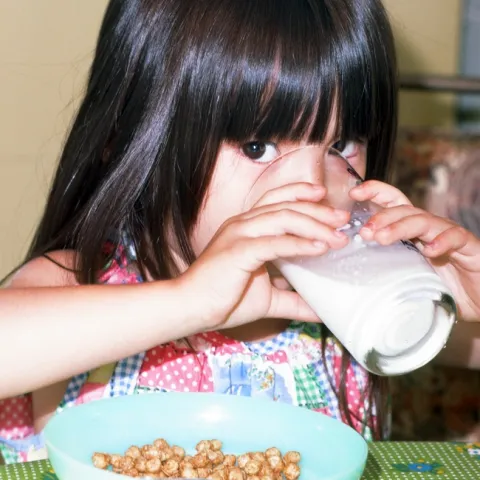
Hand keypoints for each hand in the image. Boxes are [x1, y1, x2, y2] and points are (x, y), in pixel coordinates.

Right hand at [178, 183, 349, 329]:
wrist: (191, 308)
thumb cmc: (224, 299)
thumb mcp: (268, 298)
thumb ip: (294, 300)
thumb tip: (320, 311)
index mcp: (246, 226)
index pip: (277, 200)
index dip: (302, 194)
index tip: (325, 198)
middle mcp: (243, 223)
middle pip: (287, 205)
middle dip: (318, 210)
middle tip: (342, 219)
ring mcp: (240, 234)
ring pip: (284, 218)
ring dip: (315, 225)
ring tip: (338, 235)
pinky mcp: (239, 251)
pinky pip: (275, 243)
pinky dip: (299, 244)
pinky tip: (319, 248)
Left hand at [350, 180, 479, 320]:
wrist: (479, 300)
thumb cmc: (439, 289)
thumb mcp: (405, 279)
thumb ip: (384, 273)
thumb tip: (348, 281)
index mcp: (412, 232)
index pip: (394, 204)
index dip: (376, 192)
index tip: (354, 192)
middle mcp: (429, 230)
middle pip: (404, 210)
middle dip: (382, 217)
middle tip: (365, 232)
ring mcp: (450, 237)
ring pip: (424, 221)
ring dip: (401, 227)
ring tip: (382, 238)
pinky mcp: (470, 248)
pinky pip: (456, 238)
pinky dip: (442, 242)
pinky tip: (429, 251)